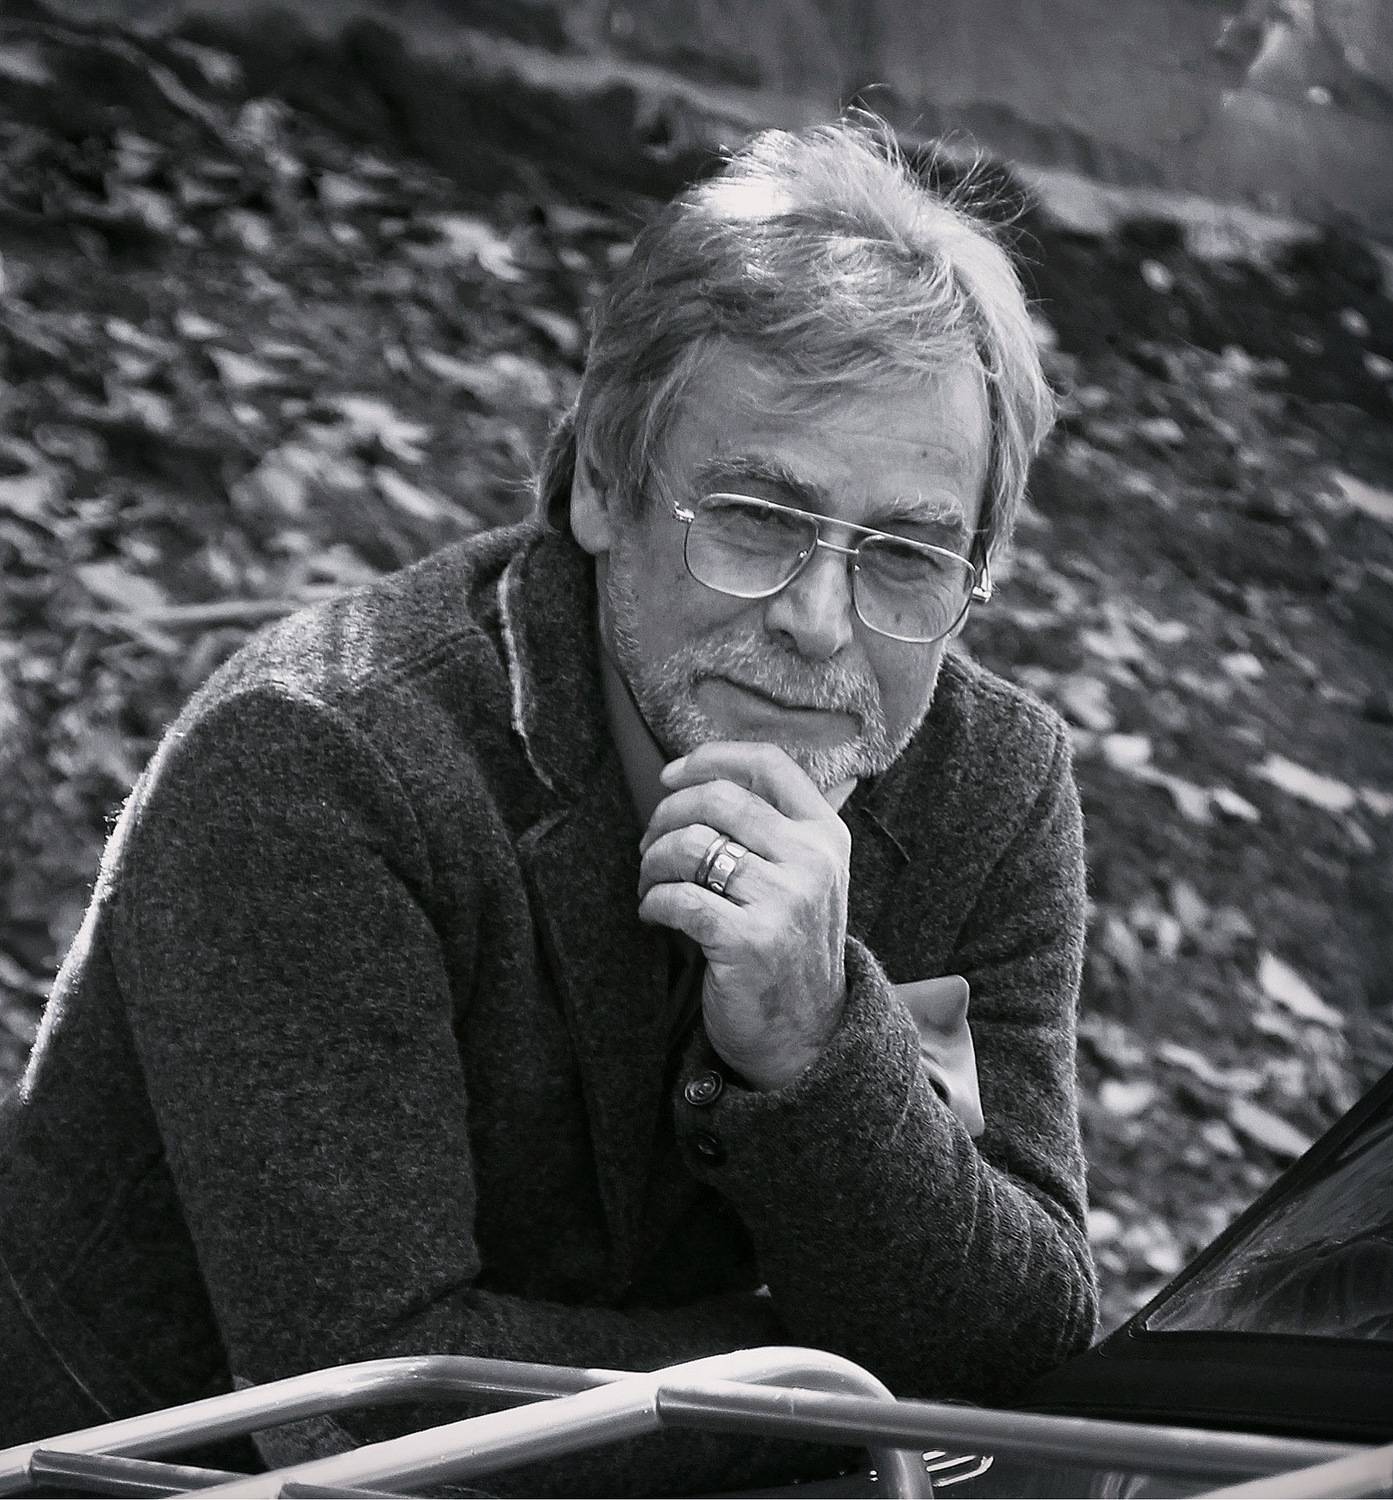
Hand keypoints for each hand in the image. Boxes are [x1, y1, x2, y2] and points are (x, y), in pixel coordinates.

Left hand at [637, 742, 850, 1090]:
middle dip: (667, 815)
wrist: (806, 1034)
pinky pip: (678, 898)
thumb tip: (695, 777)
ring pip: (690, 846)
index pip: (768, 764)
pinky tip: (653, 914)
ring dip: (652, 862)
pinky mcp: (750, 941)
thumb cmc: (789, 946)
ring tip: (650, 883)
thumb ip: (769, 827)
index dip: (711, 758)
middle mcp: (812, 861)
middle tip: (649, 843)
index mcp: (826, 834)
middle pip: (717, 799)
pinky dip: (653, 902)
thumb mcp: (803, 877)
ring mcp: (785, 901)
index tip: (671, 775)